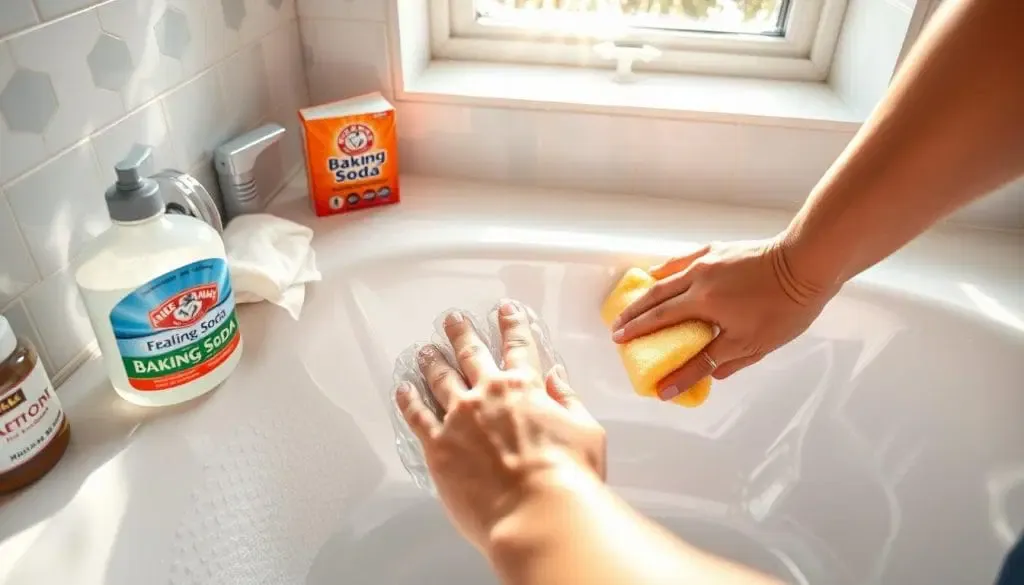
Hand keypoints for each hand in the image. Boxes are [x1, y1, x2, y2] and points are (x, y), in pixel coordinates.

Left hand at [396, 301, 606, 551]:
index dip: (511, 325)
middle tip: (452, 319)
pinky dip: (409, 399)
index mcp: (525, 387)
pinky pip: (417, 416)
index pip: (517, 346)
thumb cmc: (569, 478)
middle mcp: (488, 394)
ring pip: (440, 378)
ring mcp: (459, 417)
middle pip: (470, 354)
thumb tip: (557, 380)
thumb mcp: (586, 431)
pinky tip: (403, 389)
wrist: (536, 514)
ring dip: (432, 361)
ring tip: (425, 350)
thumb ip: (568, 401)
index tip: (505, 310)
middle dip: (461, 333)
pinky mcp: (438, 445)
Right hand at [610, 238, 837, 400]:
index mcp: (702, 303)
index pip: (660, 320)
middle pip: (656, 299)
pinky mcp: (718, 250)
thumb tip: (678, 385)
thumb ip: (711, 363)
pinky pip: (683, 260)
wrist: (807, 263)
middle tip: (616, 328)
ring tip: (630, 304)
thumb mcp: (750, 345)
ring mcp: (707, 260)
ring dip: (645, 294)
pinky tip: (659, 273)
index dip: (638, 333)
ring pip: (665, 277)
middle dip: (633, 315)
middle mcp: (697, 278)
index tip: (620, 343)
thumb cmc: (784, 307)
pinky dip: (666, 269)